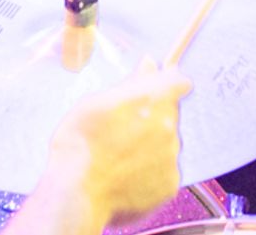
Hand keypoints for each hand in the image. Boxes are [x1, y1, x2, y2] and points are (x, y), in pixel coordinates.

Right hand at [49, 70, 186, 229]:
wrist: (77, 192)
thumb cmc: (79, 144)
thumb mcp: (96, 101)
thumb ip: (131, 83)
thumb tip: (149, 64)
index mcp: (153, 98)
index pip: (178, 81)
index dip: (167, 83)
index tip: (157, 88)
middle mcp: (169, 126)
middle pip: (170, 114)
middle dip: (153, 118)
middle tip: (124, 130)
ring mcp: (171, 157)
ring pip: (167, 144)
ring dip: (152, 146)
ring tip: (121, 157)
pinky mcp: (170, 185)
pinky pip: (165, 171)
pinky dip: (151, 172)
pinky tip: (127, 175)